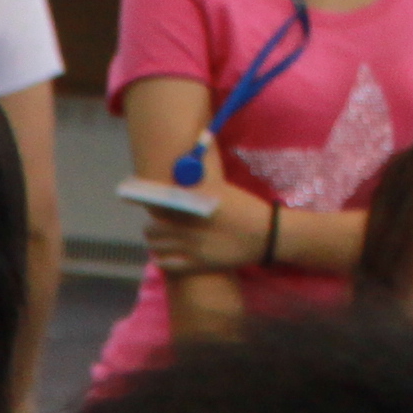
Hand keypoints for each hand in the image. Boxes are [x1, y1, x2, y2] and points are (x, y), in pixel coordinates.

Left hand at [139, 162, 270, 275]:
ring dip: (155, 242)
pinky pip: (166, 264)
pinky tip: (167, 253)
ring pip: (156, 247)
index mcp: (195, 205)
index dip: (150, 204)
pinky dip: (162, 259)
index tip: (147, 202)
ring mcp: (192, 247)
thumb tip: (197, 148)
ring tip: (161, 239)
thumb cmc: (244, 209)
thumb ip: (203, 175)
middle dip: (152, 225)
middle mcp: (189, 226)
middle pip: (152, 228)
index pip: (158, 204)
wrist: (265, 235)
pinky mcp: (196, 265)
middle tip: (158, 224)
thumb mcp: (223, 189)